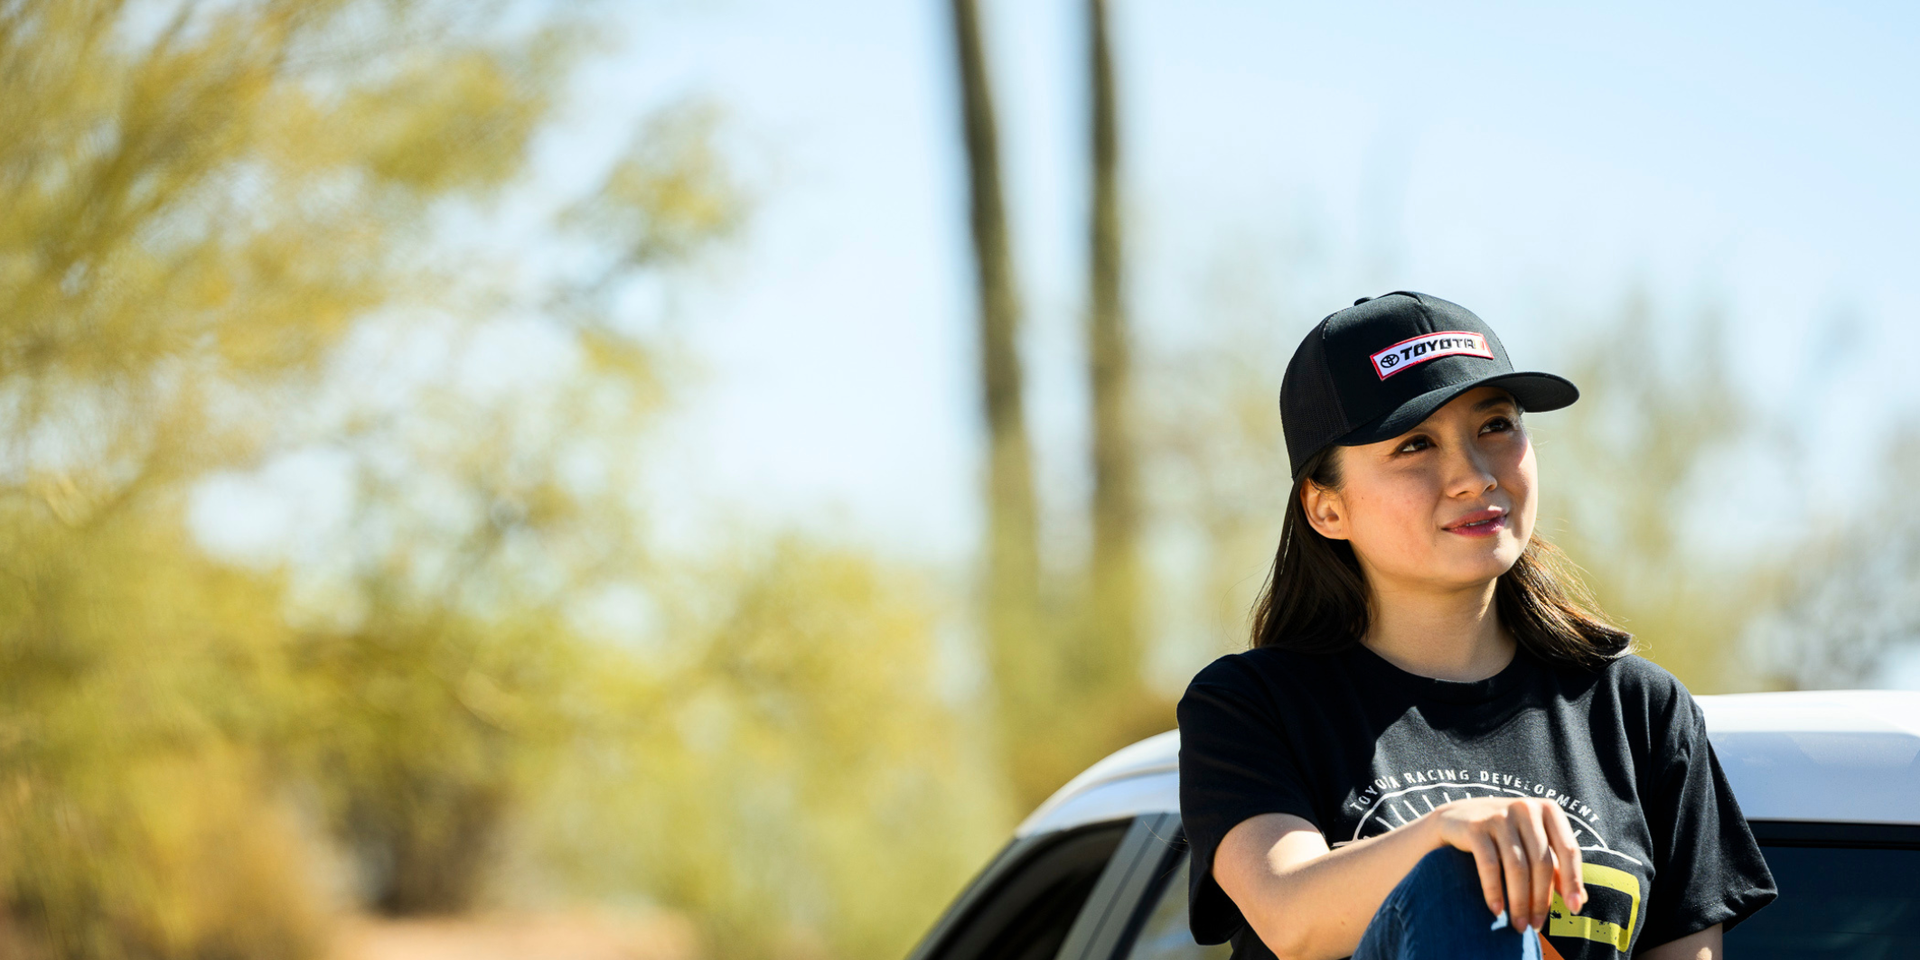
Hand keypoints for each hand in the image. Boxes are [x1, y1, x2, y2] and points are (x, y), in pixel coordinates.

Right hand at [1427, 796, 1587, 932]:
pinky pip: (1490, 865)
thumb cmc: (1502, 837)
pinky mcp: (1475, 827)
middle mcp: (1525, 808)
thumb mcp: (1532, 846)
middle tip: (1535, 926)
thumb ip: (1556, 868)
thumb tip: (1579, 900)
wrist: (1455, 819)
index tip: (1573, 910)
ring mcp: (1499, 815)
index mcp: (1547, 810)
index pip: (1569, 849)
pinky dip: (1494, 891)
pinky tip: (1496, 910)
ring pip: (1517, 867)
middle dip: (1540, 900)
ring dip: (1519, 902)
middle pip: (1542, 863)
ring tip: (1519, 925)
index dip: (1573, 881)